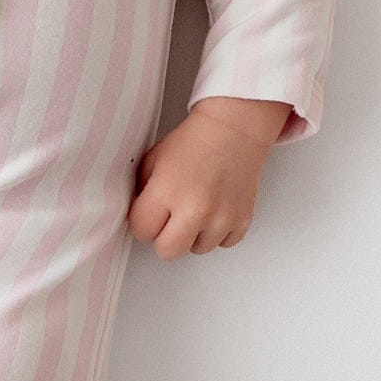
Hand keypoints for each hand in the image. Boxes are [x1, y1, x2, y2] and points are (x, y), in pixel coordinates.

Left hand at [126, 99, 292, 259]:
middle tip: (168, 220)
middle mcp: (194, 209)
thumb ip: (141, 190)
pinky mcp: (242, 220)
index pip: (141, 231)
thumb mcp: (153, 159)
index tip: (148, 214)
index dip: (142, 223)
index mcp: (166, 191)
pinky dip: (218, 231)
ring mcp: (221, 218)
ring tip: (195, 209)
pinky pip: (223, 243)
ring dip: (193, 235)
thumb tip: (137, 214)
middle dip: (164, 238)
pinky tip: (214, 210)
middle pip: (167, 251)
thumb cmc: (193, 141)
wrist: (233, 129)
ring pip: (196, 249)